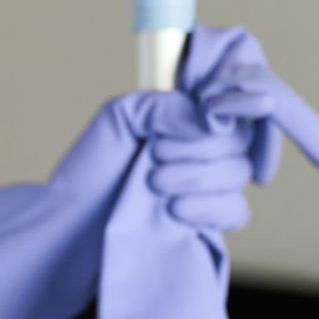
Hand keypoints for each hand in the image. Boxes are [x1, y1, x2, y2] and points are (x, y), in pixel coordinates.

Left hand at [53, 48, 318, 233]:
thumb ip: (164, 106)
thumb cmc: (90, 167)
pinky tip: (177, 210)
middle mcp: (204, 142)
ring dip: (199, 178)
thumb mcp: (119, 117)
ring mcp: (209, 180)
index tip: (230, 112)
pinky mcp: (208, 216)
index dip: (247, 101)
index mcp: (187, 110)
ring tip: (155, 182)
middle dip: (202, 147)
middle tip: (156, 155)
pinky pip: (237, 210)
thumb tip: (211, 115)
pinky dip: (211, 209)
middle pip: (241, 137)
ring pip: (239, 173)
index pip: (240, 96)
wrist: (71, 222)